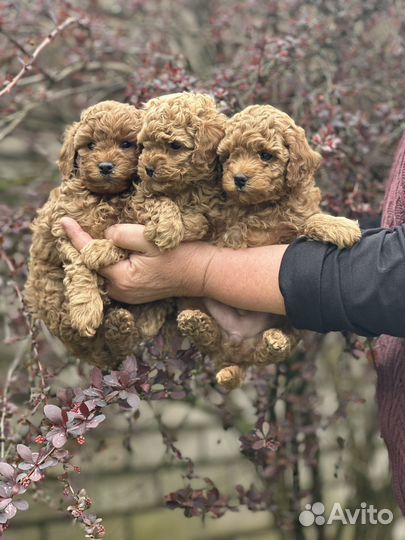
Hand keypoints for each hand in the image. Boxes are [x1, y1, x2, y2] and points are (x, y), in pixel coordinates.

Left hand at [60, 218, 213, 303]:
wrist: (203, 274)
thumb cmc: (181, 255)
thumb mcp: (150, 238)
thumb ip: (122, 234)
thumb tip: (107, 234)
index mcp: (123, 279)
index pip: (91, 256)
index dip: (75, 237)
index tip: (62, 221)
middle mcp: (122, 292)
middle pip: (93, 268)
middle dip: (82, 248)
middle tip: (71, 227)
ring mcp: (128, 295)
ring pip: (102, 273)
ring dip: (94, 256)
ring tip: (85, 236)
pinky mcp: (135, 293)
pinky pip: (113, 277)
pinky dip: (106, 263)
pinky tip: (106, 250)